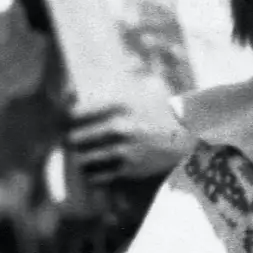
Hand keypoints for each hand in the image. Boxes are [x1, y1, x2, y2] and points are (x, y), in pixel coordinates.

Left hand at [67, 80, 192, 183]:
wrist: (187, 137)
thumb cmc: (164, 110)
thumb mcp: (149, 87)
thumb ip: (126, 78)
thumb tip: (99, 77)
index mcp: (120, 105)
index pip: (75, 113)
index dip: (66, 116)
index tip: (65, 119)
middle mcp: (118, 127)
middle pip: (75, 138)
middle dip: (73, 139)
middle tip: (73, 139)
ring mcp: (122, 150)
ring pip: (82, 159)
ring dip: (81, 157)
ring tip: (83, 155)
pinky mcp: (126, 169)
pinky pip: (96, 176)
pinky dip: (92, 173)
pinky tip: (96, 167)